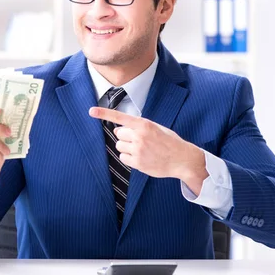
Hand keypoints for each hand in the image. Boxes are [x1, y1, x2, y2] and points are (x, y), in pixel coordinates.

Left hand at [89, 107, 207, 194]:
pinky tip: (141, 157)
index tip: (91, 111)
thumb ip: (138, 127)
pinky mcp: (138, 162)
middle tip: (138, 140)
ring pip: (119, 146)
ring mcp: (138, 150)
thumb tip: (119, 130)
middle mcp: (140, 136)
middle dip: (125, 137)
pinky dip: (129, 158)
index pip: (120, 117)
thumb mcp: (156, 128)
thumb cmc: (169, 142)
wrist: (182, 159)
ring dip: (126, 147)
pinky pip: (123, 158)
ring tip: (141, 149)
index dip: (104, 113)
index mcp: (144, 124)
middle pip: (118, 134)